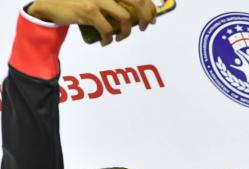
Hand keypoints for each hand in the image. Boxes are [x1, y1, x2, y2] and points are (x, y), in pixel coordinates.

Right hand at [27, 0, 155, 44]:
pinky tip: (105, 41)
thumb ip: (114, 0)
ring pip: (125, 18)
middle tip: (144, 27)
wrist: (51, 2)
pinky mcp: (89, 10)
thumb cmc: (78, 1)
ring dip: (127, 32)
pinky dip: (109, 39)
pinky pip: (108, 30)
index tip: (153, 17)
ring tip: (121, 37)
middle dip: (146, 17)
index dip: (150, 5)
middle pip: (137, 1)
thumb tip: (138, 11)